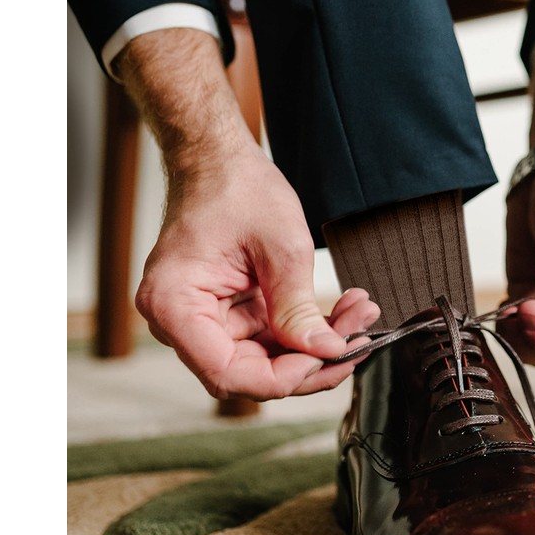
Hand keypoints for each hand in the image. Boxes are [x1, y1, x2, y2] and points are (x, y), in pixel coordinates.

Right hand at [135, 142, 380, 400]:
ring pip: (264, 358)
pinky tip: (341, 311)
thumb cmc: (237, 186)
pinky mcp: (224, 311)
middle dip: (311, 360)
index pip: (229, 373)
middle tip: (360, 340)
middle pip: (249, 372)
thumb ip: (298, 306)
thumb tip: (327, 352)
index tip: (331, 357)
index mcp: (174, 304)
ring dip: (314, 344)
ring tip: (359, 314)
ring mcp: (201, 317)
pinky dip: (303, 328)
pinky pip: (265, 336)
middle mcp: (178, 320)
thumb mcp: (281, 245)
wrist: (218, 158)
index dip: (284, 377)